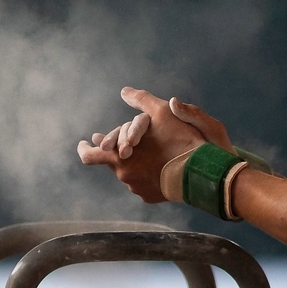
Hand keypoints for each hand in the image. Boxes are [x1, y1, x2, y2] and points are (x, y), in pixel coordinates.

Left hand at [76, 87, 210, 201]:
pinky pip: (144, 183)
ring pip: (131, 172)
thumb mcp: (162, 113)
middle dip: (118, 150)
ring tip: (150, 152)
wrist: (202, 172)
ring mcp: (138, 188)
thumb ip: (141, 100)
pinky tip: (161, 166)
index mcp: (120, 157)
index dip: (84, 148)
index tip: (86, 142)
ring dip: (136, 162)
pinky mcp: (151, 196)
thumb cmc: (180, 141)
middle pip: (114, 162)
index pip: (90, 156)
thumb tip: (124, 91)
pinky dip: (149, 173)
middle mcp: (124, 175)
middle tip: (124, 142)